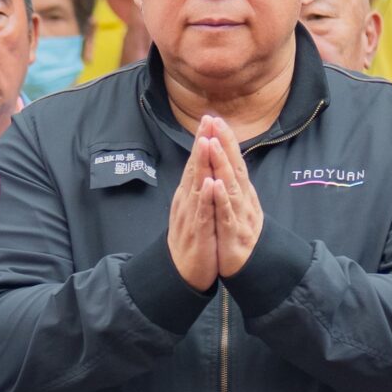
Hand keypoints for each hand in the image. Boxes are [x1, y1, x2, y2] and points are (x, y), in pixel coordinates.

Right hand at [168, 118, 220, 290]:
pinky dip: (206, 197)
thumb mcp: (194, 210)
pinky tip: (209, 184)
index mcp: (189, 195)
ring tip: (206, 142)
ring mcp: (191, 215)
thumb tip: (202, 169)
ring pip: (196, 185)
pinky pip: (202, 212)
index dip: (202, 141)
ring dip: (201, 164)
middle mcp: (187, 200)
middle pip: (194, 167)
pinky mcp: (198, 232)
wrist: (182, 272)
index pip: (196, 163)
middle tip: (206, 120)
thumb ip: (197, 189)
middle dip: (201, 143)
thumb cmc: (191, 240)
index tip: (208, 119)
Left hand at [207, 122, 263, 277]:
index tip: (215, 119)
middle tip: (215, 120)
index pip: (233, 160)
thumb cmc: (239, 234)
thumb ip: (233, 185)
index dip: (225, 140)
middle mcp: (243, 198)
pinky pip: (227, 213)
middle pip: (234, 166)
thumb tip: (228, 162)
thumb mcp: (237, 206)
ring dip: (222, 164)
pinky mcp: (234, 232)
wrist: (251, 267)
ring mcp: (240, 214)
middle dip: (224, 143)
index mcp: (241, 192)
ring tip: (212, 144)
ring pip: (231, 185)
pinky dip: (222, 198)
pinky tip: (216, 185)